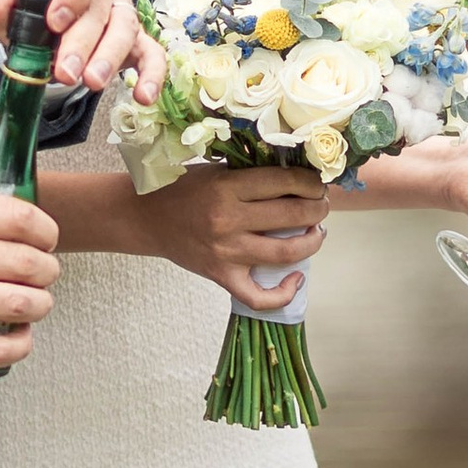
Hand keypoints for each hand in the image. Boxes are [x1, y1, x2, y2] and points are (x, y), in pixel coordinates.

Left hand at [0, 0, 163, 102]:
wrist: (30, 10)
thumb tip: (1, 8)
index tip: (54, 21)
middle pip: (103, 5)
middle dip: (84, 42)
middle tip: (65, 70)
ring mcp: (119, 5)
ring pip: (126, 28)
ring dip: (110, 58)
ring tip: (91, 82)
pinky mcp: (130, 35)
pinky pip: (150, 51)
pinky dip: (151, 73)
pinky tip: (143, 95)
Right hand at [0, 185, 59, 369]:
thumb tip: (23, 225)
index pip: (22, 220)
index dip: (47, 234)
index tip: (46, 241)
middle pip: (29, 263)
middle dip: (47, 272)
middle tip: (43, 274)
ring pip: (21, 304)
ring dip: (40, 305)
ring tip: (34, 303)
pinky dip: (19, 344)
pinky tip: (17, 335)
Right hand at [129, 163, 329, 309]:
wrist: (145, 217)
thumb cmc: (182, 190)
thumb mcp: (215, 171)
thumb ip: (250, 173)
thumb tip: (297, 174)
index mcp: (227, 187)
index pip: (284, 182)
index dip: (310, 182)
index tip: (318, 182)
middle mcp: (228, 220)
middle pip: (292, 215)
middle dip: (318, 209)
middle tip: (322, 205)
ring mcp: (226, 252)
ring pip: (285, 253)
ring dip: (312, 242)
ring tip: (317, 232)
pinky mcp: (221, 276)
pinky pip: (258, 296)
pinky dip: (283, 293)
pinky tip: (296, 278)